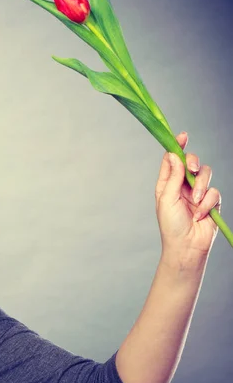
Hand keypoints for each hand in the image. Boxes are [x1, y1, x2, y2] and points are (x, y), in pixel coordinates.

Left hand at [155, 132, 221, 259]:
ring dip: (201, 188)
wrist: (186, 247)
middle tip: (192, 169)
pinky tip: (200, 215)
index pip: (173, 160)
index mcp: (168, 184)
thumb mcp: (166, 199)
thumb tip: (174, 154)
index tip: (182, 136)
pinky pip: (215, 192)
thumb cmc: (171, 226)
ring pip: (206, 174)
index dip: (177, 146)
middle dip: (194, 163)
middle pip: (193, 162)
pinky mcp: (211, 202)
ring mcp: (198, 193)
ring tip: (195, 203)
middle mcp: (183, 186)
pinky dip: (207, 203)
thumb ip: (172, 176)